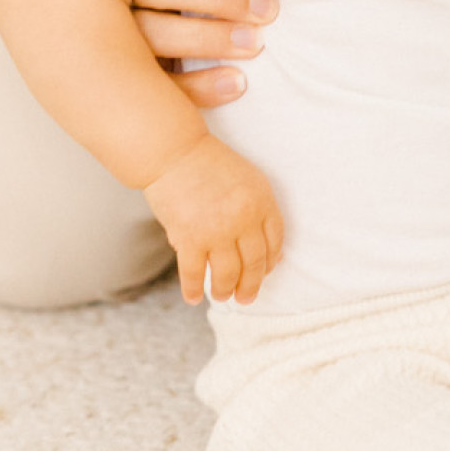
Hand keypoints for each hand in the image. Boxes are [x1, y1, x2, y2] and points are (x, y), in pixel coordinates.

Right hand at [143, 137, 283, 304]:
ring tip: (222, 296)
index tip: (265, 271)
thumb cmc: (210, 164)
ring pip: (227, 274)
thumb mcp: (248, 179)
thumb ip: (259, 210)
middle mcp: (243, 218)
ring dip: (225, 290)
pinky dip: (193, 289)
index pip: (275, 241)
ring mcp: (216, 230)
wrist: (174, 152)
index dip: (271, 261)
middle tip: (246, 298)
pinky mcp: (189, 238)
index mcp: (261, 200)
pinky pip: (194, 274)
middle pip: (254, 263)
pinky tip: (193, 298)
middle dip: (251, 285)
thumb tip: (272, 253)